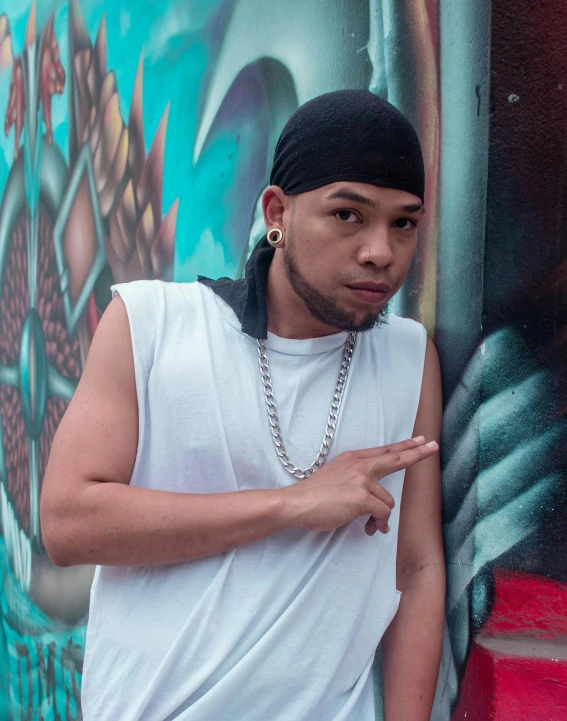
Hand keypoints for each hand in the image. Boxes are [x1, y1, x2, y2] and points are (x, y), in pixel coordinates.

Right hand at [283, 437, 438, 535]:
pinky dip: (378, 524)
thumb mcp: (335, 476)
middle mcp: (360, 465)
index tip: (420, 440)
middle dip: (417, 453)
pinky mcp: (363, 498)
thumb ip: (356, 479)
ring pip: (388, 502)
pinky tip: (370, 529)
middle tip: (433, 447)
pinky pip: (382, 514)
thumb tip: (374, 499)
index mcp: (353, 458)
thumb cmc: (313, 496)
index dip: (404, 446)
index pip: (384, 451)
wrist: (297, 503)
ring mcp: (362, 480)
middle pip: (395, 458)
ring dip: (380, 516)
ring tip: (369, 525)